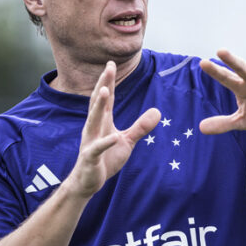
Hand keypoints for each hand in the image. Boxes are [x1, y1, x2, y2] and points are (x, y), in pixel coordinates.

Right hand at [65, 62, 160, 197]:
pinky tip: (115, 138)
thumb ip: (141, 126)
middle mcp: (94, 127)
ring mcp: (91, 141)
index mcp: (102, 122)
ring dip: (99, 106)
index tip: (111, 64)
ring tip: (105, 91)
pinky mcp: (90, 158)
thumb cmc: (105, 159)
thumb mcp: (127, 141)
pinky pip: (97, 149)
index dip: (109, 81)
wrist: (88, 182)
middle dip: (103, 84)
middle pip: (98, 102)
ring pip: (93, 120)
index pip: (107, 98)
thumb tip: (158, 111)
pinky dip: (106, 143)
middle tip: (108, 68)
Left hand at [199, 49, 245, 133]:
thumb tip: (200, 128)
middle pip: (238, 68)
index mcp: (240, 87)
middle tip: (220, 51)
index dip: (215, 70)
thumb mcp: (241, 121)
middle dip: (230, 60)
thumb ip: (222, 123)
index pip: (225, 77)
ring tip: (244, 62)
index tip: (203, 63)